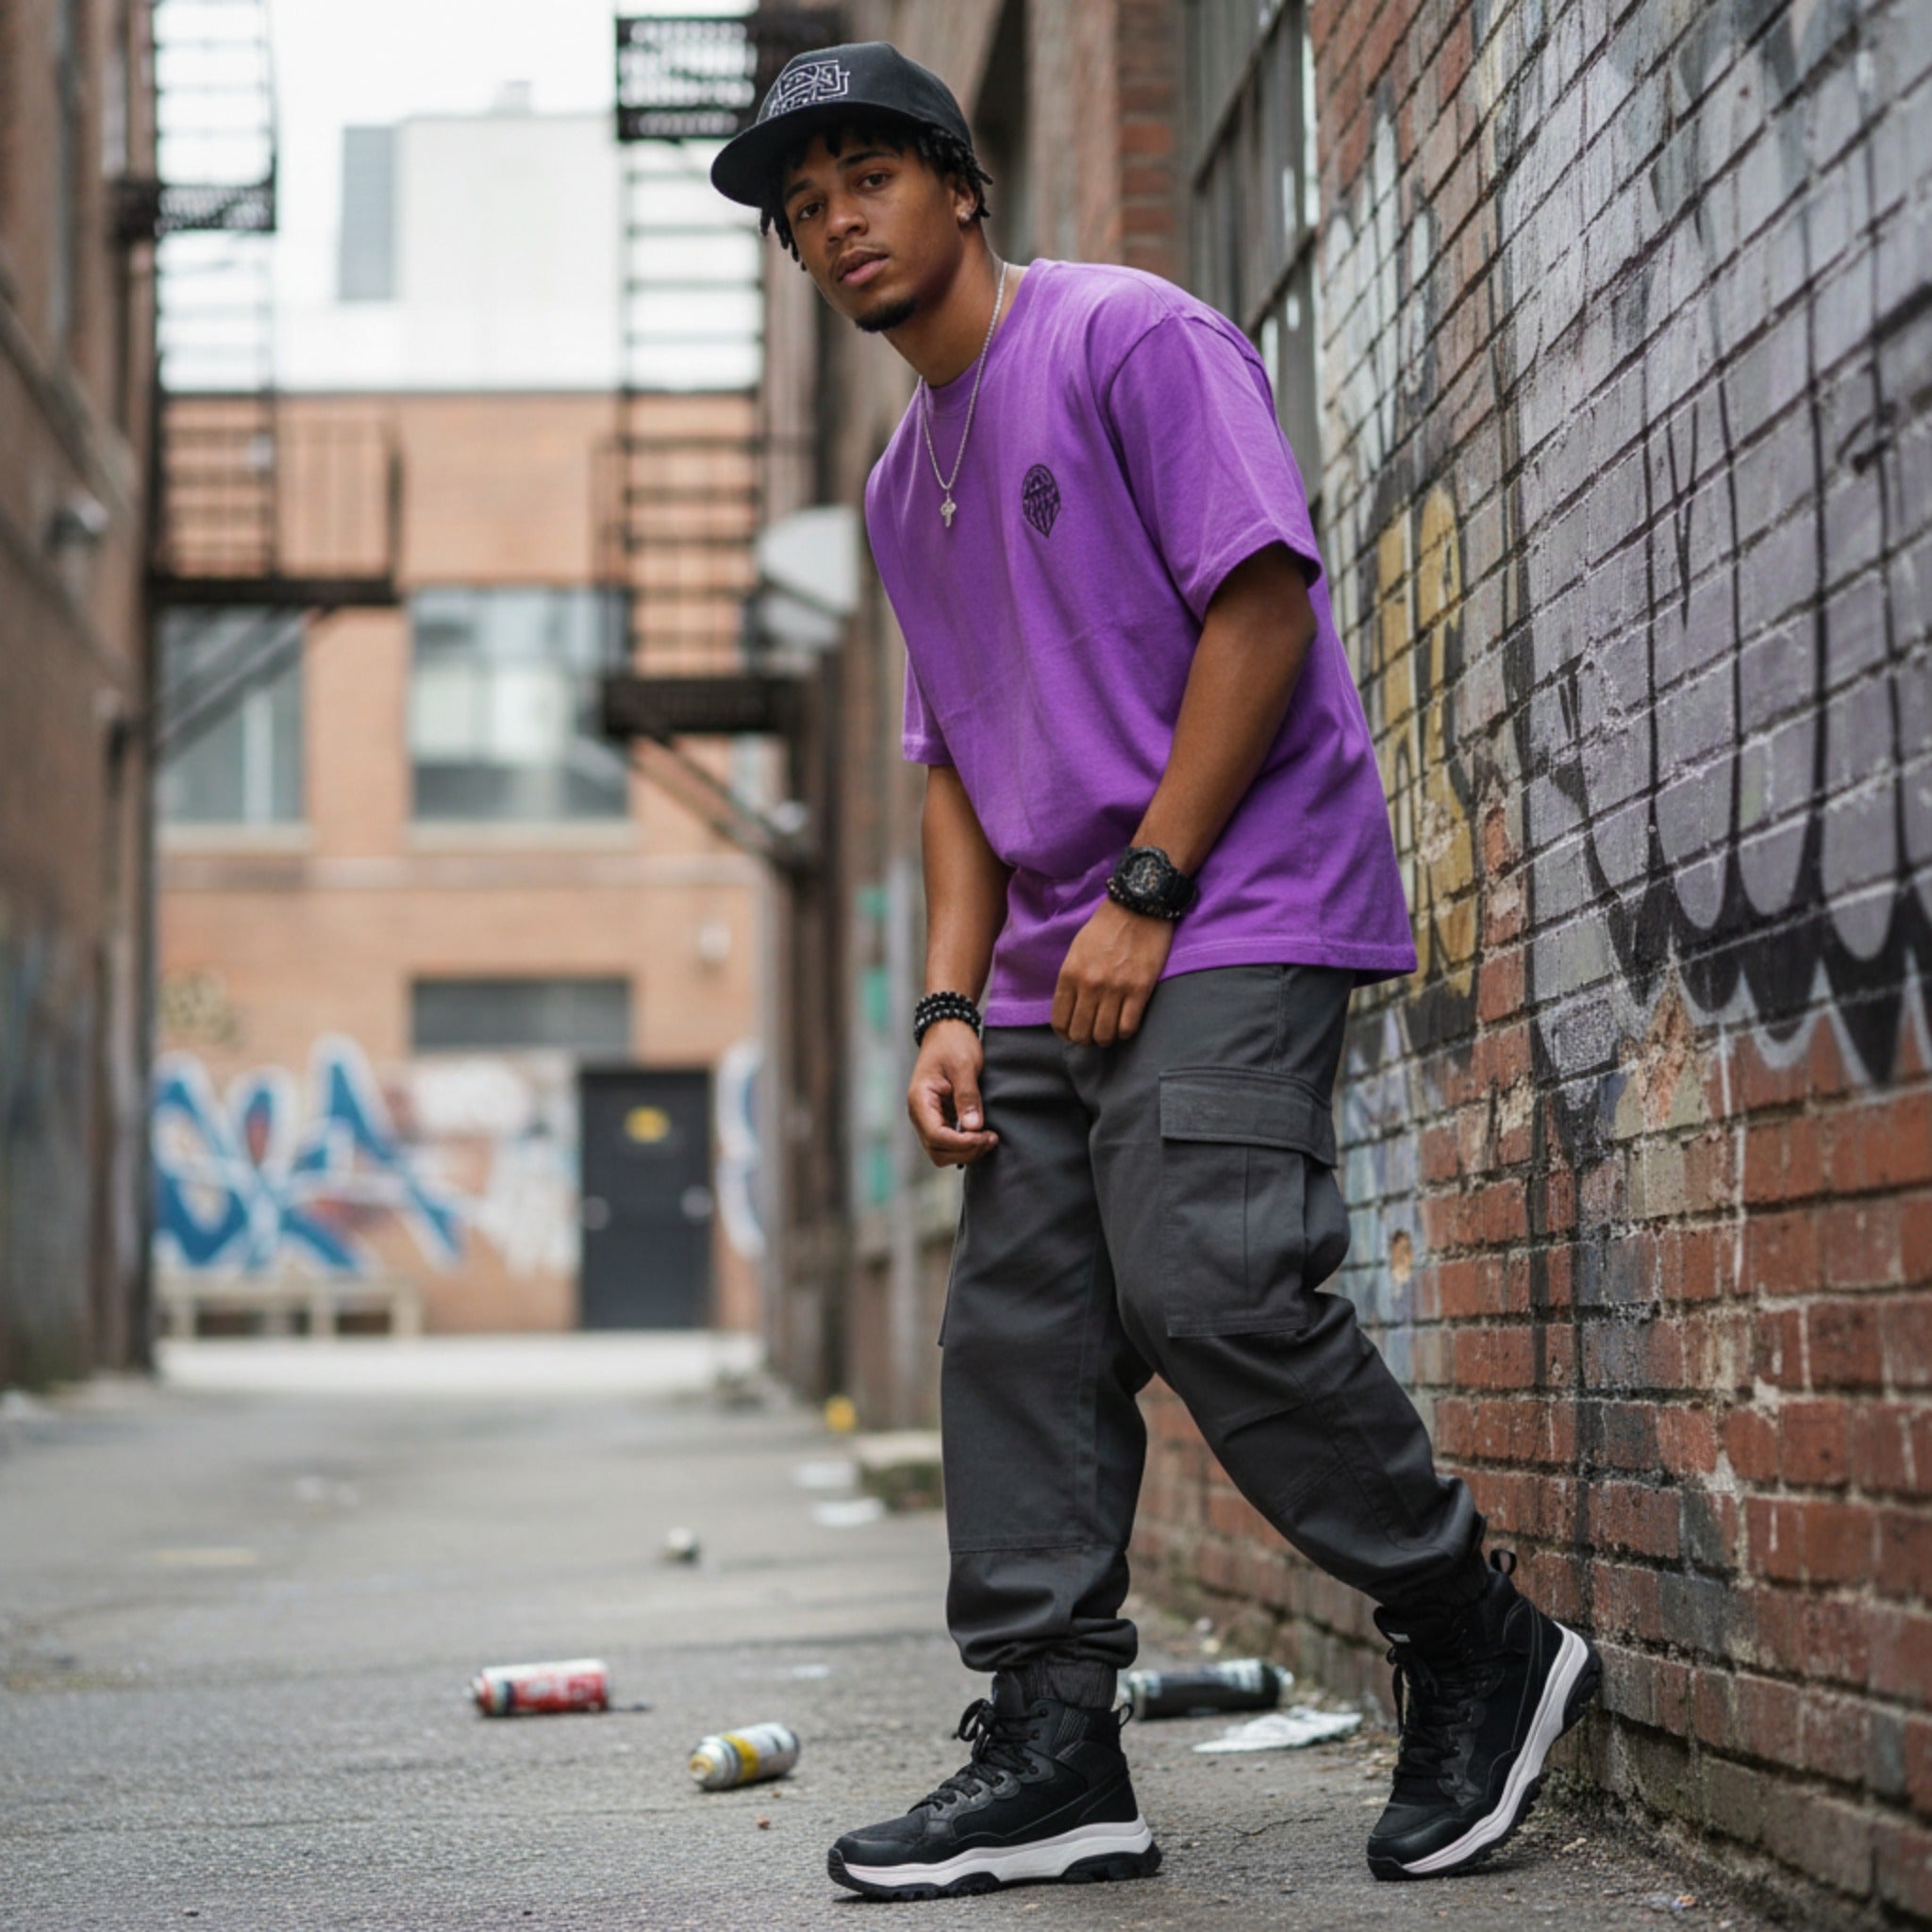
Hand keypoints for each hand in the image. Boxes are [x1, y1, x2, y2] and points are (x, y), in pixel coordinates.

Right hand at [907, 1020, 998, 1167]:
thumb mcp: (964, 1066)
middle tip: (991, 1139)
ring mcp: (928, 1117)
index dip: (961, 1143)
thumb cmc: (953, 1044)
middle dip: (965, 1151)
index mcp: (920, 1100)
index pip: (936, 1136)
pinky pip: (947, 1142)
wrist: (947, 1030)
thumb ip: (968, 1096)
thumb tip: (974, 1128)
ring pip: (941, 1151)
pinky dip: (964, 1145)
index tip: (985, 1136)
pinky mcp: (939, 1117)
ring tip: (989, 1139)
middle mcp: (919, 1113)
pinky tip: (981, 1136)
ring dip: (965, 1152)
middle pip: (937, 1150)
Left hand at [1052, 899, 1173, 1045]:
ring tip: (1109, 1032)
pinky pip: (1128, 1027)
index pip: (1060, 1020)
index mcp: (1070, 974)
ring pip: (1104, 1035)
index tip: (1072, 1034)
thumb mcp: (1076, 950)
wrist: (1137, 907)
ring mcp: (1115, 989)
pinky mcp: (1140, 990)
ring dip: (1105, 1039)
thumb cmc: (1105, 927)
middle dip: (1085, 1039)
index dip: (1065, 1034)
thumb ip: (1071, 979)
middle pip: (1081, 1033)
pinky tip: (1125, 1025)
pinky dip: (1125, 1032)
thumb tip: (1071, 1007)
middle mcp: (1089, 985)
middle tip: (1092, 1034)